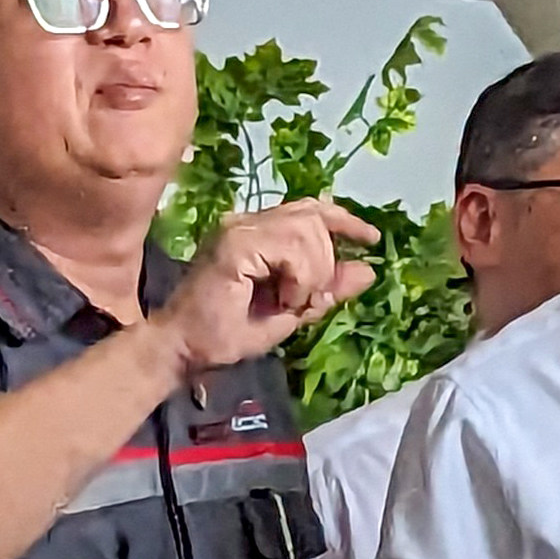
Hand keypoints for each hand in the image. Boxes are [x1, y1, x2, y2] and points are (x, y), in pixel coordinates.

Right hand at [162, 198, 378, 374]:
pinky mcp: (236, 243)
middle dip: (327, 260)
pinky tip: (283, 299)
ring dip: (313, 273)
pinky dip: (299, 278)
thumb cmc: (228, 333)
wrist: (186, 348)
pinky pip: (291, 247)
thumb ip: (328, 289)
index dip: (344, 220)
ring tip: (291, 301)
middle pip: (314, 217)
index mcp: (259, 231)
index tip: (372, 239)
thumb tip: (368, 269)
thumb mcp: (293, 311)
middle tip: (310, 297)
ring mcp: (240, 228)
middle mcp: (249, 221)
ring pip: (308, 230)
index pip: (311, 210)